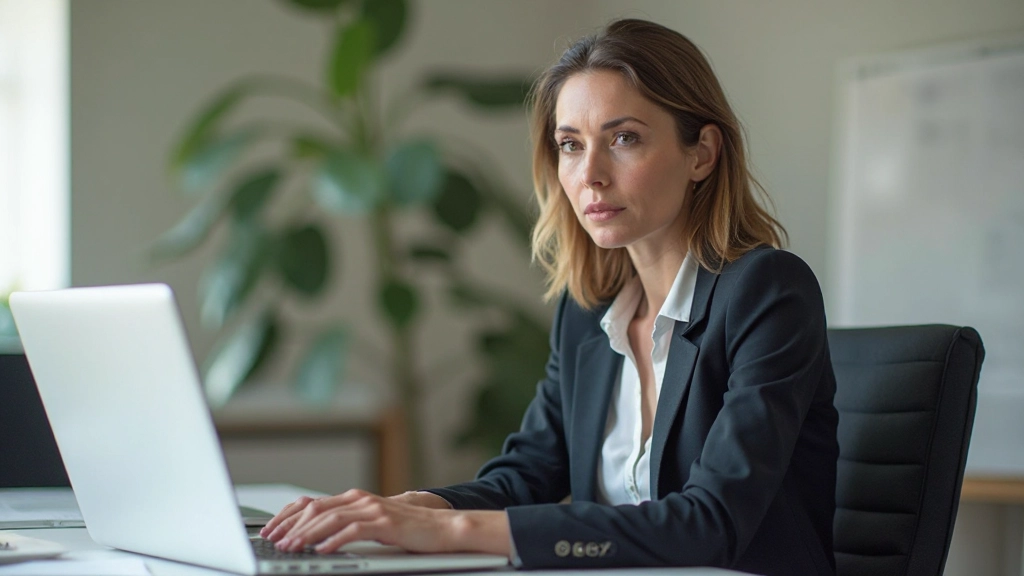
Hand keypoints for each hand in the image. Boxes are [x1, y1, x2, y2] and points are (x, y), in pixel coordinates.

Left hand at [259, 489, 510, 556]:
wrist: (442, 527)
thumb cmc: (408, 529)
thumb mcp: (372, 524)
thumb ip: (348, 524)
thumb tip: (316, 536)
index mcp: (354, 498)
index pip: (312, 502)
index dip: (288, 515)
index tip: (271, 529)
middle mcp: (361, 499)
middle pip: (316, 508)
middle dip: (291, 525)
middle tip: (274, 541)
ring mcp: (373, 508)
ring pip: (331, 518)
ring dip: (307, 534)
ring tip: (291, 547)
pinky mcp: (385, 522)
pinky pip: (354, 530)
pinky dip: (335, 540)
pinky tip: (323, 550)